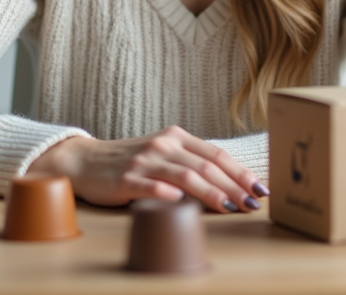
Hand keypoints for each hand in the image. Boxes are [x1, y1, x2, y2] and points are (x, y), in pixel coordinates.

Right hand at [27, 125, 266, 213]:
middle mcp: (163, 145)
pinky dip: (168, 194)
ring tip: (230, 207)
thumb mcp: (163, 154)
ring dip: (211, 193)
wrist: (86, 161)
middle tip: (252, 203)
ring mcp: (144, 162)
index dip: (240, 172)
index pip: (216, 154)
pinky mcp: (126, 179)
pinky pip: (151, 186)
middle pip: (206, 165)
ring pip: (185, 176)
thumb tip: (229, 184)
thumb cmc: (130, 161)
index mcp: (176, 137)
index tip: (259, 188)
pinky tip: (181, 203)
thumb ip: (190, 163)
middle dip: (234, 186)